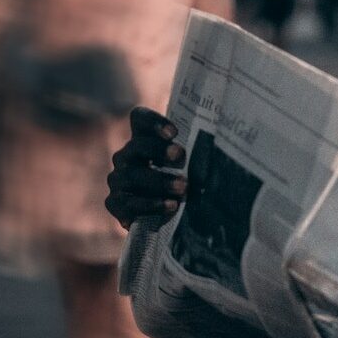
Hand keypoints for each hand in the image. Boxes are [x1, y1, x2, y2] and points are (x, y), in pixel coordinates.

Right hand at [106, 106, 186, 228]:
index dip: (154, 121)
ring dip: (160, 181)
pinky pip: (130, 203)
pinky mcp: (115, 203)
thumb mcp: (188, 165)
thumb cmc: (179, 182)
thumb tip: (221, 146)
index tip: (174, 132)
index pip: (140, 118)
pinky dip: (151, 204)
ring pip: (133, 175)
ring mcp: (118, 179)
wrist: (159, 219)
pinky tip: (171, 206)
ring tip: (184, 186)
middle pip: (137, 145)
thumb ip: (196, 152)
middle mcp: (126, 156)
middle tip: (180, 155)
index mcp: (143, 139)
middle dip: (158, 149)